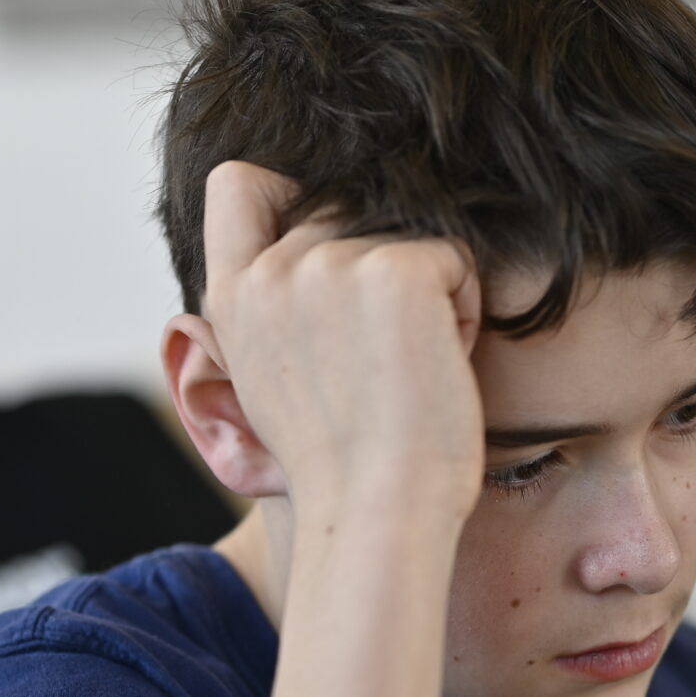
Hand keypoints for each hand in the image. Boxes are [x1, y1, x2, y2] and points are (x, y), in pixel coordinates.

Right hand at [201, 161, 485, 521]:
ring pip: (406, 234)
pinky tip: (439, 368)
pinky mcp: (397, 269)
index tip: (331, 248)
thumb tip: (307, 253)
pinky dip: (464, 308)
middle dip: (379, 265)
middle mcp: (272, 271)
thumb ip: (276, 309)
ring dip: (426, 292)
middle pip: (345, 208)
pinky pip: (455, 258)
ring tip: (411, 368)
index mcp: (231, 298)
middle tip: (388, 354)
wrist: (378, 513)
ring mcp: (331, 263)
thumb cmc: (342, 467)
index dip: (289, 192)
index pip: (236, 183)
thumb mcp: (271, 379)